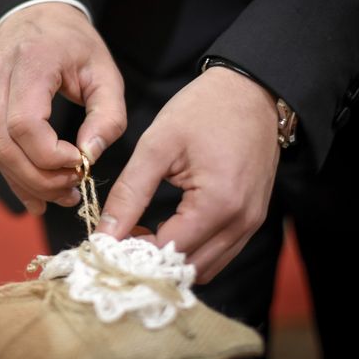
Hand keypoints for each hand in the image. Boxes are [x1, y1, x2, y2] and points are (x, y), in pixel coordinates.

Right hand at [0, 3, 126, 214]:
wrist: (32, 11)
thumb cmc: (72, 41)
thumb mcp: (105, 70)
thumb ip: (108, 115)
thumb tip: (90, 156)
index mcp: (30, 61)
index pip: (25, 124)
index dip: (51, 156)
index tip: (81, 162)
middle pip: (5, 146)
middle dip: (40, 179)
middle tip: (72, 191)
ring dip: (28, 182)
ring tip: (61, 195)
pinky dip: (16, 174)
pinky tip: (38, 191)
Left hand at [96, 67, 279, 282]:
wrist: (250, 90)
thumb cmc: (204, 109)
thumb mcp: (157, 146)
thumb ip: (130, 193)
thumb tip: (105, 233)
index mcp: (218, 204)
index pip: (168, 251)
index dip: (133, 253)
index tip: (106, 241)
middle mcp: (241, 222)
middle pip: (188, 268)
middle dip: (150, 262)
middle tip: (119, 239)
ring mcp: (251, 222)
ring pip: (205, 266)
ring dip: (170, 259)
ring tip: (140, 233)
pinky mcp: (252, 217)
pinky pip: (219, 251)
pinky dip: (190, 249)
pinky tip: (165, 228)